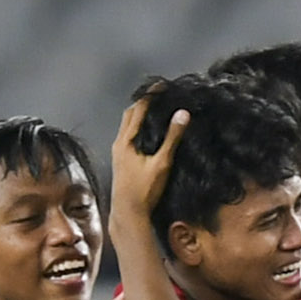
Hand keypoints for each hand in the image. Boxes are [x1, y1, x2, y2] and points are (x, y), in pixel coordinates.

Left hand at [111, 92, 186, 230]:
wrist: (128, 213)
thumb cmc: (144, 189)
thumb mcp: (161, 162)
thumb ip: (172, 137)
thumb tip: (182, 113)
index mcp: (126, 140)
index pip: (138, 109)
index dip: (150, 96)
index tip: (162, 86)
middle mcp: (119, 143)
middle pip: (129, 115)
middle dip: (143, 102)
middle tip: (158, 94)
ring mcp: (118, 153)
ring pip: (127, 126)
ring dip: (139, 114)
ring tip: (153, 109)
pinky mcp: (120, 161)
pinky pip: (128, 136)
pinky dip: (137, 127)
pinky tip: (146, 133)